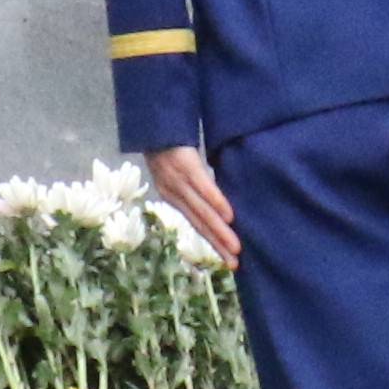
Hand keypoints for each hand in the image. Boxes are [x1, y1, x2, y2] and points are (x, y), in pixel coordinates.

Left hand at [143, 143, 237, 265]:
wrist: (153, 123)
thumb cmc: (169, 145)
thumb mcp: (178, 170)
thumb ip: (194, 187)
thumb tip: (215, 202)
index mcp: (173, 197)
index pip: (195, 224)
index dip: (211, 242)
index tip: (227, 262)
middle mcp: (174, 194)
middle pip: (199, 224)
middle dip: (218, 245)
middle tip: (234, 264)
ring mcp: (179, 182)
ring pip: (202, 212)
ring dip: (219, 232)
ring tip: (235, 247)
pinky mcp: (187, 167)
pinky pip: (203, 188)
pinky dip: (216, 203)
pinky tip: (229, 216)